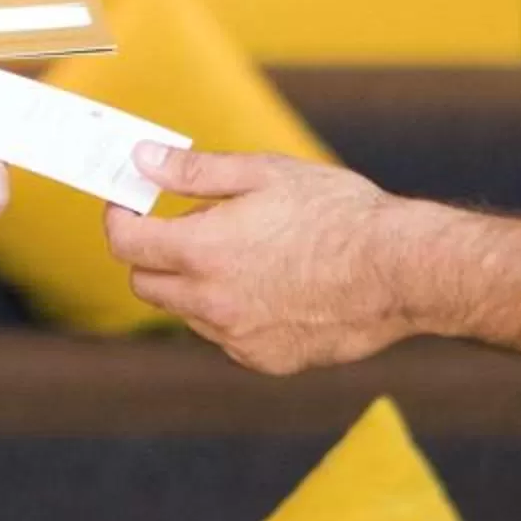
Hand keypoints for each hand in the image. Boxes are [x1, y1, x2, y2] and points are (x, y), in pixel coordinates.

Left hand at [102, 146, 412, 373]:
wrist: (400, 272)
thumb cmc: (337, 213)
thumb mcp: (263, 174)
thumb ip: (194, 172)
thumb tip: (142, 159)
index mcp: (202, 251)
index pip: (125, 243)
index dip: (119, 217)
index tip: (131, 203)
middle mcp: (211, 303)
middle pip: (146, 285)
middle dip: (153, 253)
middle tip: (188, 224)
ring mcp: (238, 339)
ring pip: (188, 312)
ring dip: (195, 284)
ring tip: (247, 251)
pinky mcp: (265, 361)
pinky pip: (227, 336)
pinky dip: (233, 312)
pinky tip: (274, 286)